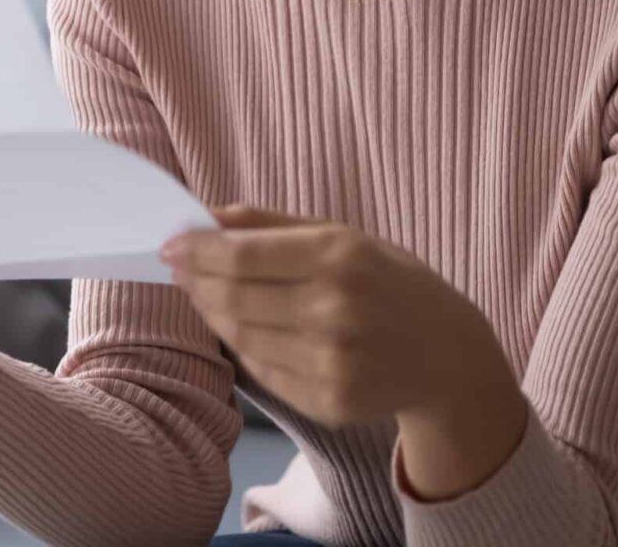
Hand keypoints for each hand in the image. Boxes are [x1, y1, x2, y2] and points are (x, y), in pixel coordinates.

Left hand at [159, 204, 495, 429]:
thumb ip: (270, 223)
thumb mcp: (343, 235)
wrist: (448, 355)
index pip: (241, 256)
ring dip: (212, 313)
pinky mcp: (329, 402)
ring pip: (240, 337)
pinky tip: (244, 327)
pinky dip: (244, 346)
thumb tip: (203, 215)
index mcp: (339, 257)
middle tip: (180, 268)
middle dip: (197, 282)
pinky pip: (262, 370)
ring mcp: (331, 363)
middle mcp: (334, 312)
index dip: (196, 251)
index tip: (169, 244)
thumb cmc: (389, 282)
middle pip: (233, 299)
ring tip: (207, 294)